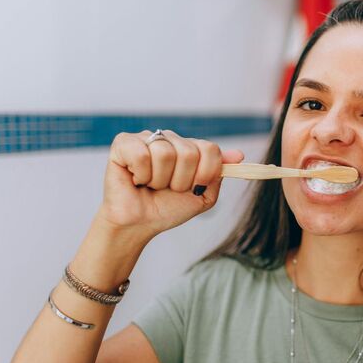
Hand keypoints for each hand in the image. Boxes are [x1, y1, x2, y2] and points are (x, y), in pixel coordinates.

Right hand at [95, 130, 243, 242]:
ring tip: (151, 185)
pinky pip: (141, 154)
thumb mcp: (203, 195)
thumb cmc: (168, 208)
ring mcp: (146, 138)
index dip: (205, 173)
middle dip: (181, 180)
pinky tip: (136, 179)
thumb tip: (239, 155)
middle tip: (168, 188)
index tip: (195, 188)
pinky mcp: (123, 143)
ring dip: (160, 179)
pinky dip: (142, 175)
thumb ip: (219, 174)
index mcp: (189, 148)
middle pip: (189, 151)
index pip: (210, 149)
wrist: (140, 224)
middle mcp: (169, 138)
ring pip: (165, 153)